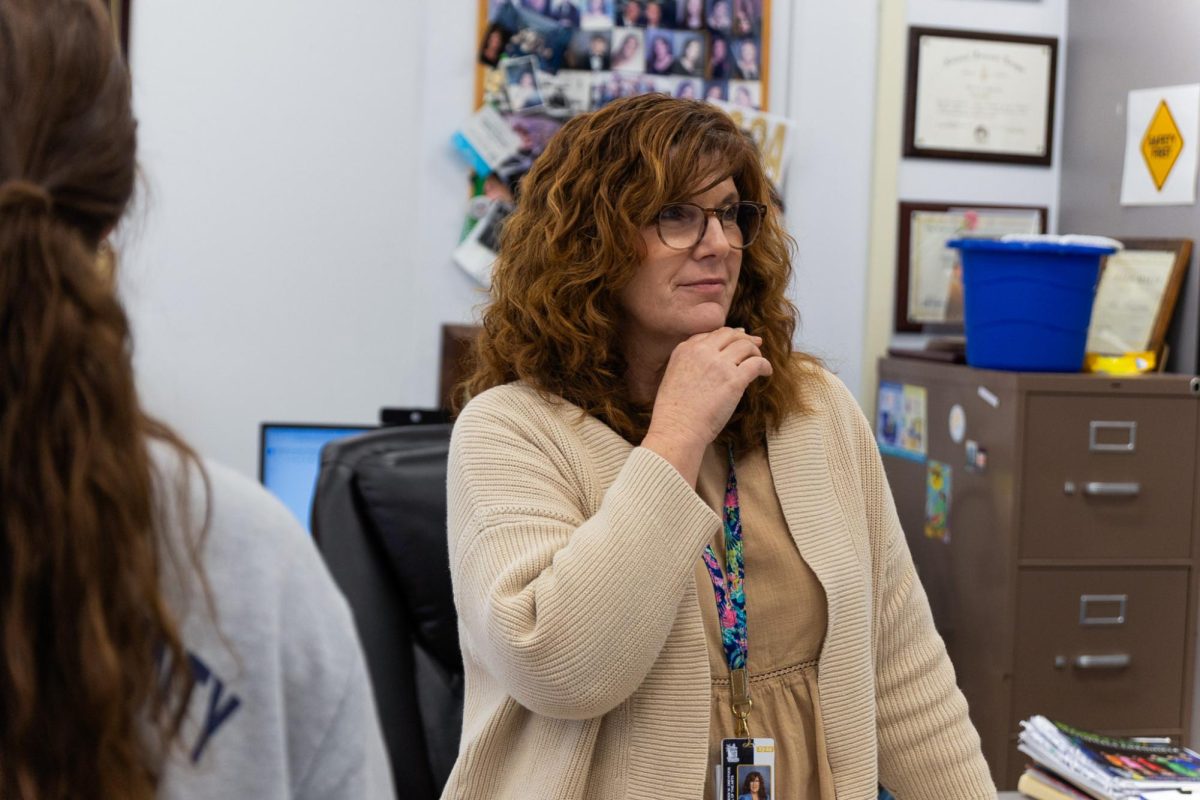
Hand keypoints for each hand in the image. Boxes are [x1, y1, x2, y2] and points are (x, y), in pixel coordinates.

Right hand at [641, 327, 771, 485]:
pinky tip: (766, 373)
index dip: (726, 336)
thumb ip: (689, 364)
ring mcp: (719, 364)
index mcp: (684, 350)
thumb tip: (711, 363)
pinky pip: (757, 363)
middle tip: (754, 345)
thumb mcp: (672, 377)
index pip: (710, 334)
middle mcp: (701, 351)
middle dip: (743, 338)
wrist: (677, 429)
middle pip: (729, 334)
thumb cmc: (673, 413)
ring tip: (759, 362)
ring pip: (745, 345)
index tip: (736, 341)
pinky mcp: (734, 379)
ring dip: (755, 351)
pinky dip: (765, 366)